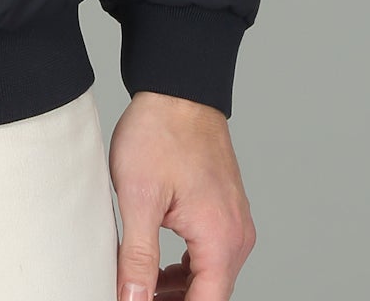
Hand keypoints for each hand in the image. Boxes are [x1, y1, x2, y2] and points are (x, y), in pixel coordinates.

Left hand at [109, 91, 255, 298]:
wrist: (177, 89)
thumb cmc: (159, 133)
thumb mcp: (138, 197)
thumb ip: (138, 256)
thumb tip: (133, 299)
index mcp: (220, 239)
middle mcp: (237, 235)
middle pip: (211, 294)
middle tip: (134, 296)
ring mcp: (235, 221)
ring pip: (211, 276)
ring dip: (180, 289)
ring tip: (140, 285)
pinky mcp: (226, 209)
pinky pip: (212, 253)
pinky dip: (188, 267)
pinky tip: (158, 265)